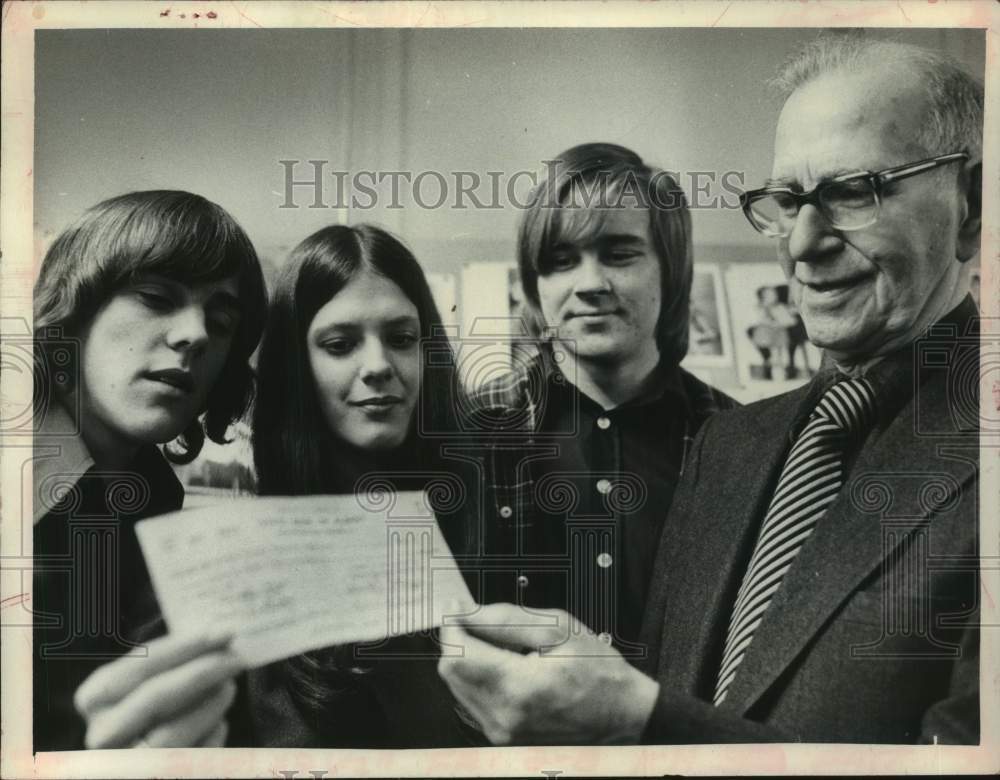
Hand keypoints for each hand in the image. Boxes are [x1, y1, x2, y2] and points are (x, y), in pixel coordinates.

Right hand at [74, 631, 242, 748]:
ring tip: (229, 688)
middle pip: (154, 698)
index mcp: (95, 697)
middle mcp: (101, 734)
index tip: (222, 633)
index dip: (184, 647)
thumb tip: (220, 638)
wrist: (149, 757)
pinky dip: (208, 739)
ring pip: (169, 735)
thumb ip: (174, 661)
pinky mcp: (153, 778)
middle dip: (201, 672)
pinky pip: (188, 762)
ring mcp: (124, 763)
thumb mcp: (148, 680)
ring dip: (208, 706)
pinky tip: (219, 724)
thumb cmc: (152, 706)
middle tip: (236, 659)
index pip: (140, 666)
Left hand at [437, 603, 658, 744]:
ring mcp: (501, 733)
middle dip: (461, 641)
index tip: (461, 608)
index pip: (457, 654)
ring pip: (458, 687)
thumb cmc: (598, 672)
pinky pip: (473, 701)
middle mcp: (504, 718)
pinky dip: (481, 679)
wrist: (622, 714)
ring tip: (505, 649)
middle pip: (451, 672)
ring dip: (470, 660)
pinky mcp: (502, 738)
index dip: (453, 625)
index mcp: (519, 688)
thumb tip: (463, 610)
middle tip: (485, 624)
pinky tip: (508, 669)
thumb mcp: (557, 628)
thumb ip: (502, 618)